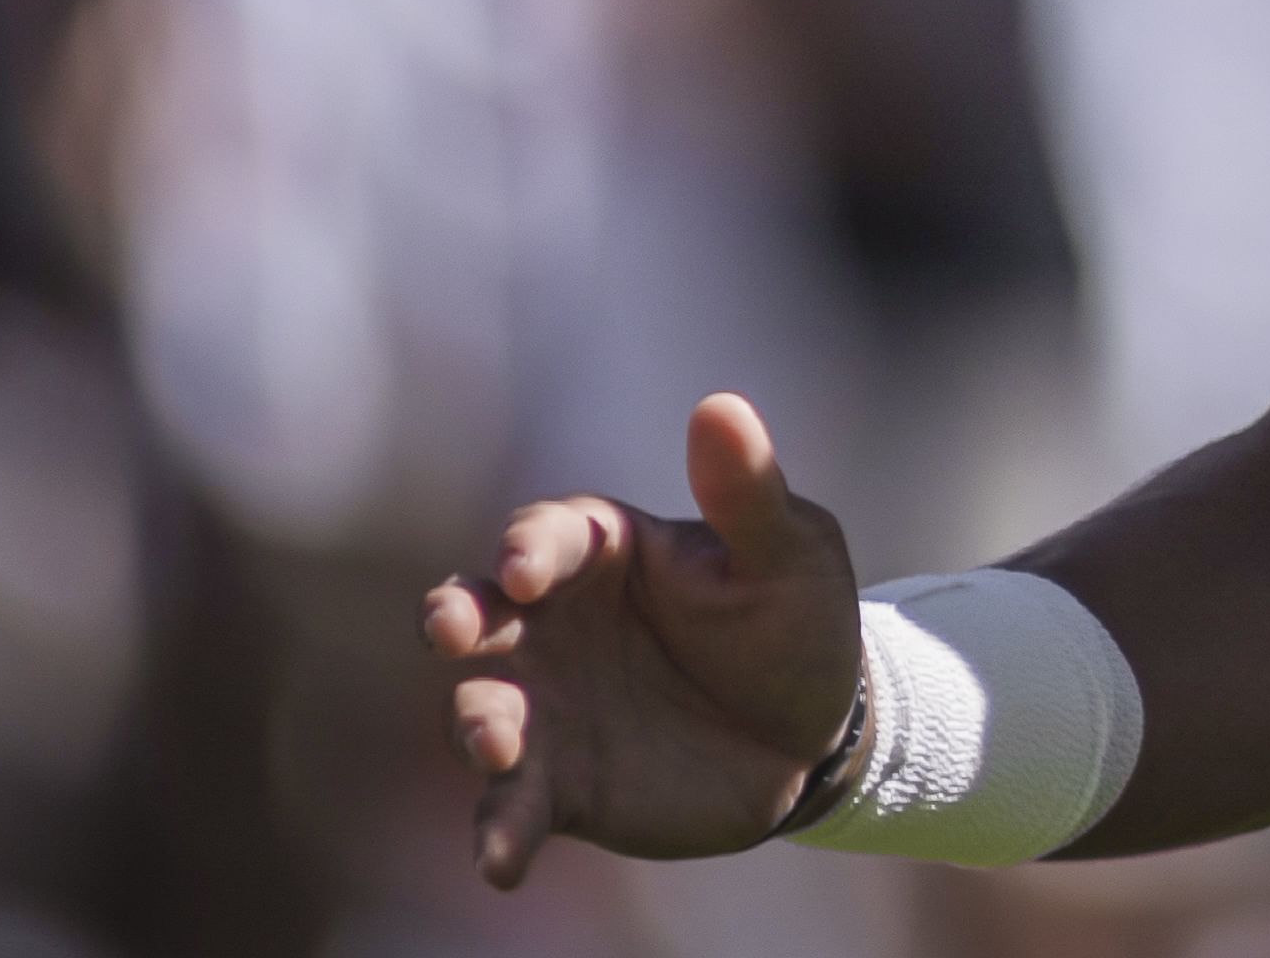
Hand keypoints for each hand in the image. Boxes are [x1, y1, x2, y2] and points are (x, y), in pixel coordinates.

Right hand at [422, 393, 861, 888]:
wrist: (817, 732)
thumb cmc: (796, 621)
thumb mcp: (788, 554)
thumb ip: (746, 492)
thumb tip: (722, 406)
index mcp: (605, 551)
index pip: (546, 534)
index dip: (529, 545)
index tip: (528, 566)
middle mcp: (555, 625)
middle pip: (477, 612)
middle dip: (454, 616)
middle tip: (451, 628)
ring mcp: (548, 707)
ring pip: (482, 709)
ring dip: (478, 725)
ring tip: (499, 748)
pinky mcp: (559, 784)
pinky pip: (513, 808)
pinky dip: (499, 833)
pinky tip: (503, 863)